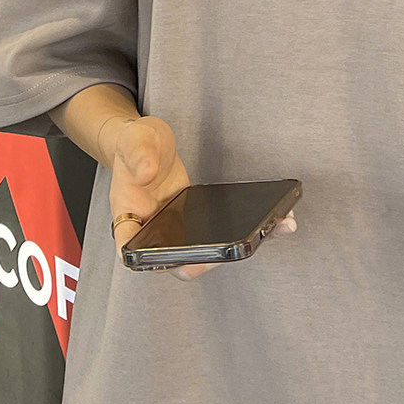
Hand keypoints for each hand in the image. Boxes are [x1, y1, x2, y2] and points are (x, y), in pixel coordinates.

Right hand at [106, 116, 295, 280]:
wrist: (147, 142)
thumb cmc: (133, 145)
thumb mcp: (134, 140)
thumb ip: (139, 156)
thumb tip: (147, 173)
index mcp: (128, 217)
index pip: (133, 250)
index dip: (154, 261)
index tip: (183, 262)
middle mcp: (153, 230)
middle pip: (177, 258)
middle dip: (207, 259)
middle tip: (233, 251)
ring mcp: (177, 228)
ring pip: (204, 249)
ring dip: (237, 246)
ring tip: (274, 228)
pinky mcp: (197, 220)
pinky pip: (220, 231)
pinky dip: (246, 227)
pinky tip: (275, 216)